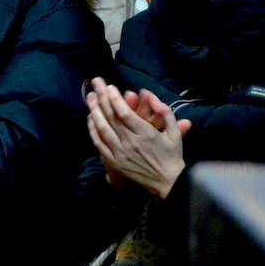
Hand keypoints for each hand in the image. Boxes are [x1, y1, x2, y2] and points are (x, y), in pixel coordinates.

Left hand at [86, 77, 189, 199]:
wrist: (168, 182)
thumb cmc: (172, 155)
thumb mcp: (174, 133)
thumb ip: (165, 113)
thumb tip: (152, 96)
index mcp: (146, 134)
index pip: (125, 113)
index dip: (115, 98)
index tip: (110, 86)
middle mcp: (130, 142)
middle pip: (111, 117)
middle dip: (103, 98)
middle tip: (95, 83)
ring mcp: (120, 152)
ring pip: (103, 128)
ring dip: (95, 111)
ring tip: (90, 97)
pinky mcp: (114, 161)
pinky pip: (99, 143)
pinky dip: (93, 129)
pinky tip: (90, 118)